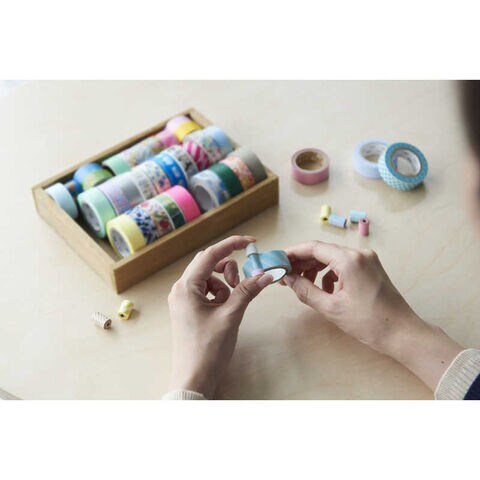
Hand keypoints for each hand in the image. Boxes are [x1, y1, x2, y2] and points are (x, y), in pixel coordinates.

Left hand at [167, 235, 272, 397]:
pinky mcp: (188, 309)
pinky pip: (206, 291)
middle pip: (208, 264)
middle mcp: (181, 288)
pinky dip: (219, 294)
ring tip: (232, 303)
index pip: (210, 255)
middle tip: (242, 281)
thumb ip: (247, 291)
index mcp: (186, 286)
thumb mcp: (231, 316)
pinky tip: (224, 310)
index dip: (232, 245)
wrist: (193, 378)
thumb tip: (267, 274)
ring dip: (224, 283)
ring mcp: (183, 299)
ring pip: (208, 278)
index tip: (252, 242)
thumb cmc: (208, 348)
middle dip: (228, 268)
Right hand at [283, 241, 461, 389]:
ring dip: (315, 268)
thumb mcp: (331, 308)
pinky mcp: (371, 268)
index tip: (278, 261)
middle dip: (303, 262)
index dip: (293, 253)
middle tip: (286, 276)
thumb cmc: (368, 322)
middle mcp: (359, 253)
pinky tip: (326, 289)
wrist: (403, 333)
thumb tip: (288, 279)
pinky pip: (344, 264)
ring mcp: (367, 259)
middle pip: (323, 251)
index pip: (314, 247)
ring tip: (303, 285)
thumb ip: (305, 290)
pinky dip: (330, 273)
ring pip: (333, 257)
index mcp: (349, 260)